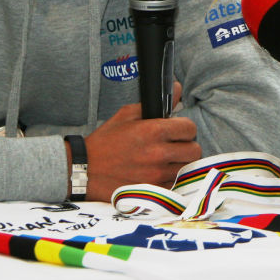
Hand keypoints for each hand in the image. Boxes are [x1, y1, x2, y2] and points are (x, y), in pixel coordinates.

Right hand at [76, 82, 201, 200]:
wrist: (85, 171)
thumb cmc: (105, 141)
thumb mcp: (126, 115)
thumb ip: (155, 103)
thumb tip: (176, 88)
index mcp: (153, 131)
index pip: (189, 128)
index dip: (185, 128)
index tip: (177, 130)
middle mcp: (158, 154)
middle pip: (194, 150)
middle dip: (186, 145)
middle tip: (174, 145)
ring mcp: (156, 175)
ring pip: (186, 168)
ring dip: (180, 163)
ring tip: (166, 159)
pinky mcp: (152, 191)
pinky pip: (175, 184)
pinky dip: (171, 178)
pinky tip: (158, 172)